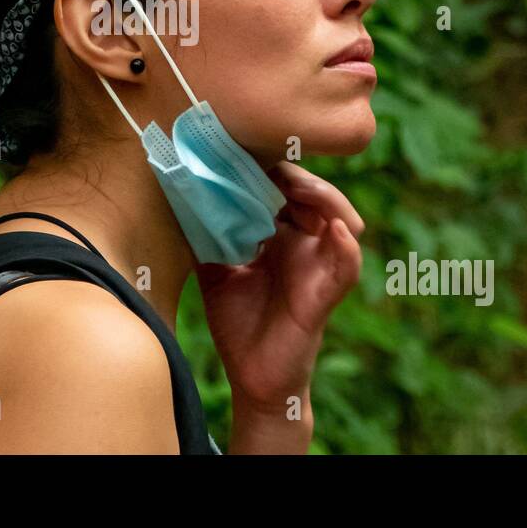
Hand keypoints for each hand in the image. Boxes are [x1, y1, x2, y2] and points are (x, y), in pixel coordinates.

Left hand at [194, 160, 364, 415]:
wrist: (251, 377)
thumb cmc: (237, 321)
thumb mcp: (214, 269)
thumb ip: (206, 233)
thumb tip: (179, 194)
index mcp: (281, 233)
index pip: (284, 188)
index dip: (270, 168)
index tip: (243, 150)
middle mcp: (306, 243)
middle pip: (314, 194)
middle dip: (295, 175)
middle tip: (269, 161)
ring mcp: (320, 266)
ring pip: (339, 218)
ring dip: (323, 197)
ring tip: (299, 185)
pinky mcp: (328, 293)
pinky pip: (347, 264)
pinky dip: (345, 245)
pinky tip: (336, 229)